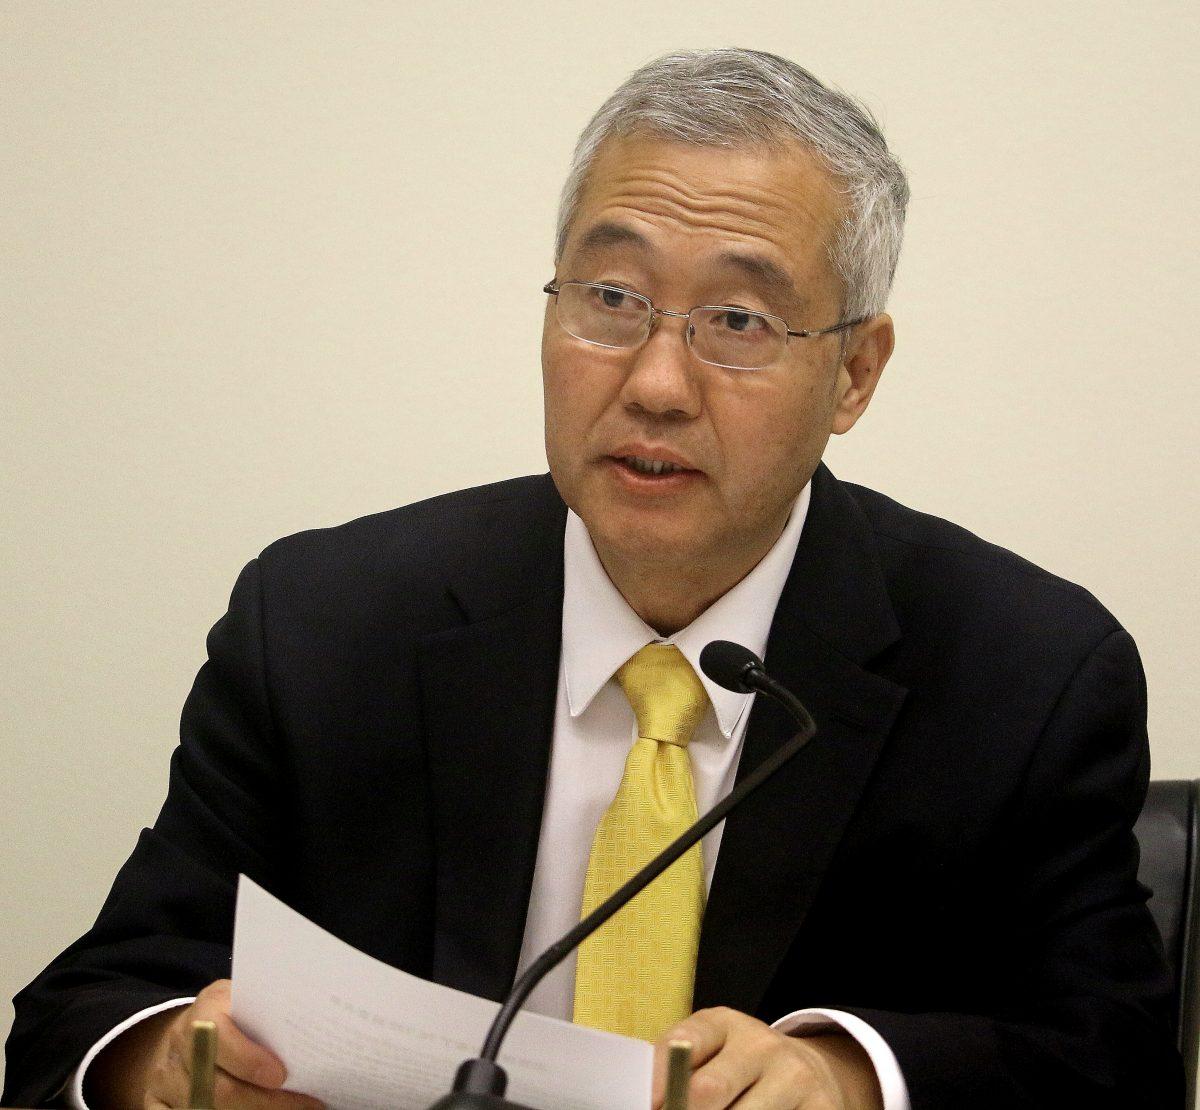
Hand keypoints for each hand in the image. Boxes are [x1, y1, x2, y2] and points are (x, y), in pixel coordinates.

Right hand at [87, 979, 323, 1109]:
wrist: (186, 1030)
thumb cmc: (230, 1014)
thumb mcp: (245, 1000)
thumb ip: (266, 1014)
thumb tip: (308, 1031)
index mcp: (205, 1012)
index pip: (221, 1039)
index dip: (250, 1061)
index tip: (282, 1076)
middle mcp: (180, 1046)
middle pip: (219, 1090)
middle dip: (265, 1103)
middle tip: (304, 1105)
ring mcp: (164, 1080)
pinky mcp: (154, 1105)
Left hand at [651, 1007, 881, 1109]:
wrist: (810, 1072)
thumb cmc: (740, 1066)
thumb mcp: (710, 1050)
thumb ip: (676, 1066)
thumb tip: (650, 1100)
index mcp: (725, 1024)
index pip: (685, 1041)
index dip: (660, 1077)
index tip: (649, 1103)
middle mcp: (762, 1046)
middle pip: (710, 1091)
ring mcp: (796, 1078)